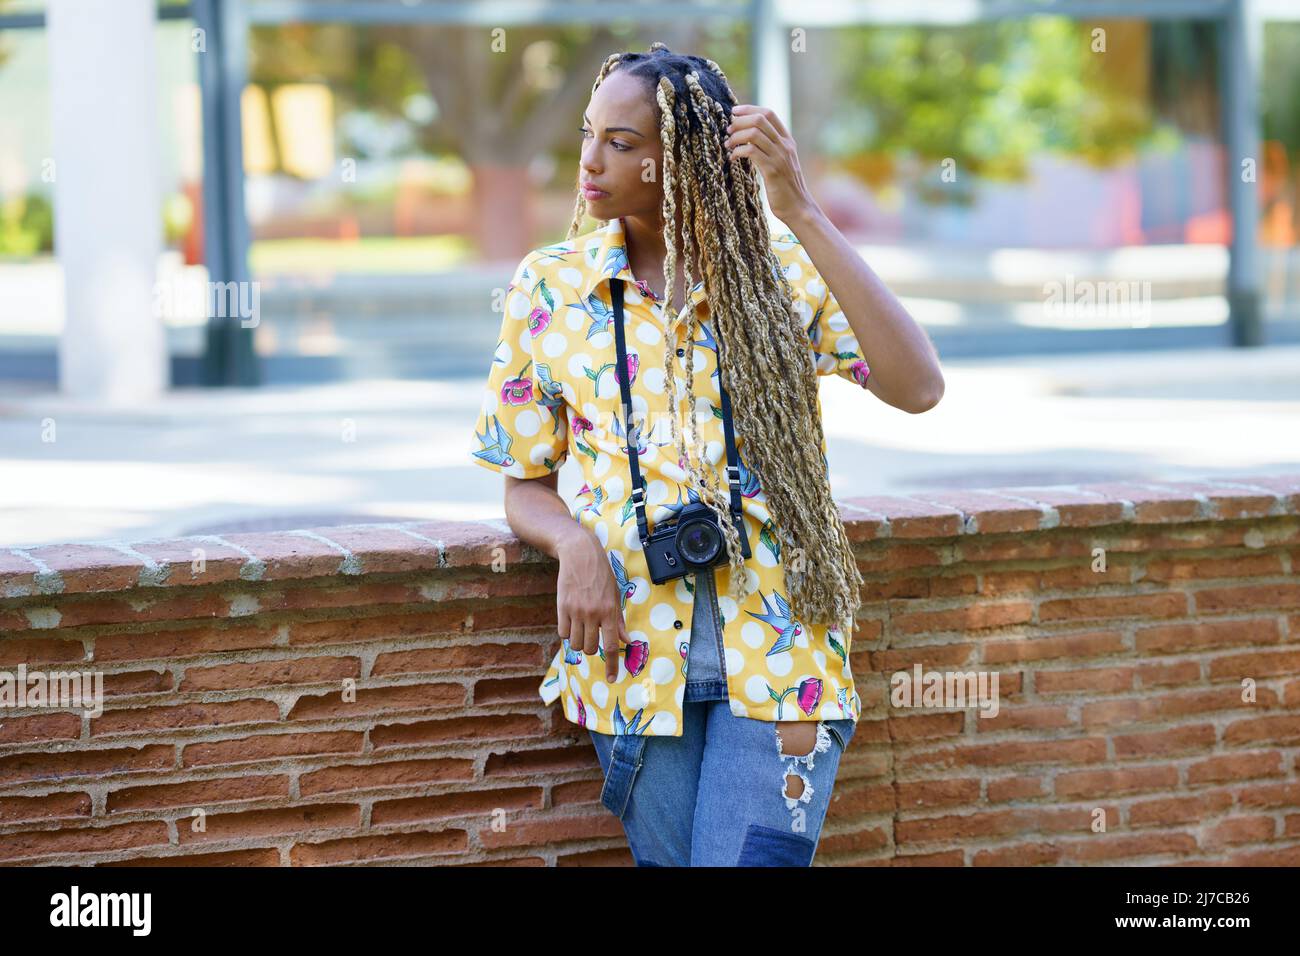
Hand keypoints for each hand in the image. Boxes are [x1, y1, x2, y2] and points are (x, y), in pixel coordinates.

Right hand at [556, 531, 630, 681]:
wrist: (579, 554)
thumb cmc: (601, 575)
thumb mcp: (615, 595)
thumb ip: (619, 620)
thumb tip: (626, 640)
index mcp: (610, 611)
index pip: (612, 645)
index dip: (613, 665)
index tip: (613, 679)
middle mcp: (593, 613)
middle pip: (591, 648)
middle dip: (592, 648)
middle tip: (592, 636)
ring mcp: (576, 611)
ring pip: (576, 644)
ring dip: (580, 642)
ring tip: (582, 628)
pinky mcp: (562, 607)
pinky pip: (563, 634)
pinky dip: (568, 633)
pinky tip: (572, 622)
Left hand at [723, 104, 816, 224]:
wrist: (798, 207)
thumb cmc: (785, 187)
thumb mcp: (781, 162)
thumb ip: (770, 148)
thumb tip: (749, 137)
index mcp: (788, 141)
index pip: (769, 114)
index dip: (750, 109)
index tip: (734, 112)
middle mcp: (785, 145)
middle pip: (760, 120)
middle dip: (740, 121)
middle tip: (728, 130)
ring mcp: (779, 157)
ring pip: (754, 134)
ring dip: (736, 136)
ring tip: (728, 144)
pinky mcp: (772, 170)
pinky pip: (751, 152)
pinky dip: (738, 151)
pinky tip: (733, 158)